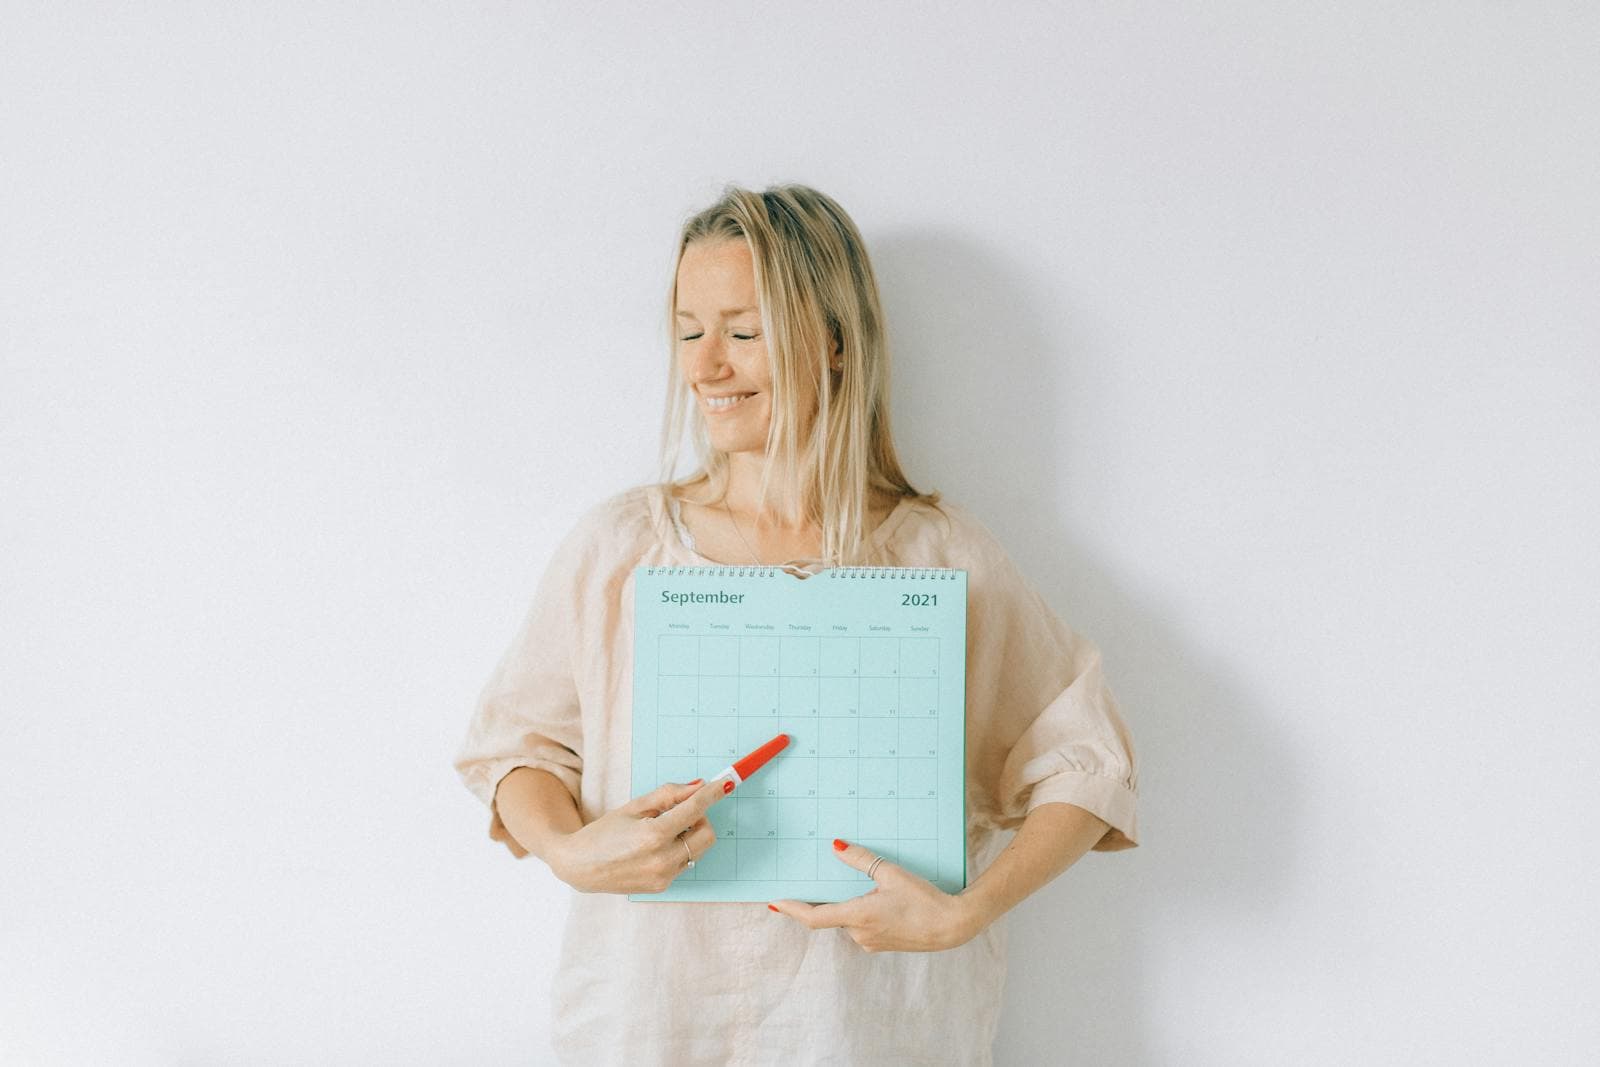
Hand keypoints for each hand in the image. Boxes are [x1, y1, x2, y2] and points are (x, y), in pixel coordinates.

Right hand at [548, 777, 730, 894]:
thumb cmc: (604, 832)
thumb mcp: (634, 806)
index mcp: (653, 835)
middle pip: (707, 834)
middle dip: (701, 818)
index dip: (713, 794)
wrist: (581, 867)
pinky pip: (684, 863)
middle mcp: (662, 859)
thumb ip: (668, 795)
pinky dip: (678, 850)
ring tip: (664, 830)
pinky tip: (655, 848)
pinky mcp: (662, 887)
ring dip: (690, 835)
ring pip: (697, 850)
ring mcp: (663, 876)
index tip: (727, 783)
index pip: (695, 810)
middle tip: (681, 811)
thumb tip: (698, 786)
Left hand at [767, 839, 979, 952]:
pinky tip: (878, 901)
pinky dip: (861, 913)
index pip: (814, 917)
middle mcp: (859, 934)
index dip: (791, 910)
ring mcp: (870, 942)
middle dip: (825, 900)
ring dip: (848, 905)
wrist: (951, 926)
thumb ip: (860, 860)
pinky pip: (861, 927)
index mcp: (858, 916)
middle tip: (815, 880)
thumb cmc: (924, 899)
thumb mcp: (890, 873)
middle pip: (831, 915)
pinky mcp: (881, 944)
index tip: (774, 903)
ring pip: (848, 920)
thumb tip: (836, 846)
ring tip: (863, 887)